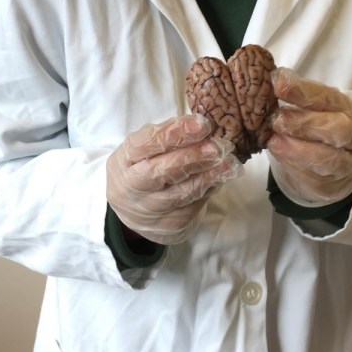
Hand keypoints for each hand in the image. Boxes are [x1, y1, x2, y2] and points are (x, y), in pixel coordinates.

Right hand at [106, 114, 240, 244]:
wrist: (133, 210)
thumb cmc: (143, 167)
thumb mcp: (144, 149)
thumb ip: (167, 136)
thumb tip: (202, 125)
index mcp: (123, 160)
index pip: (145, 144)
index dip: (174, 133)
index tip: (202, 124)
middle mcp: (131, 187)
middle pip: (160, 172)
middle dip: (192, 157)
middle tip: (216, 147)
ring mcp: (148, 210)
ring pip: (179, 194)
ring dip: (207, 177)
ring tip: (227, 163)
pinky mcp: (167, 227)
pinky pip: (191, 208)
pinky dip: (208, 190)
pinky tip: (220, 178)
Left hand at [267, 68, 351, 206]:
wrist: (337, 168)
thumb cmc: (320, 128)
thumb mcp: (314, 109)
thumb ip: (298, 96)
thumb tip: (274, 79)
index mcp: (346, 108)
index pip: (327, 97)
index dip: (304, 91)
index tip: (279, 85)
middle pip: (338, 129)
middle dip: (305, 123)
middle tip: (277, 119)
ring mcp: (346, 163)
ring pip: (330, 159)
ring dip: (298, 149)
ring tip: (274, 141)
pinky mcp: (331, 186)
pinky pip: (315, 178)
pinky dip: (294, 166)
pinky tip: (279, 156)